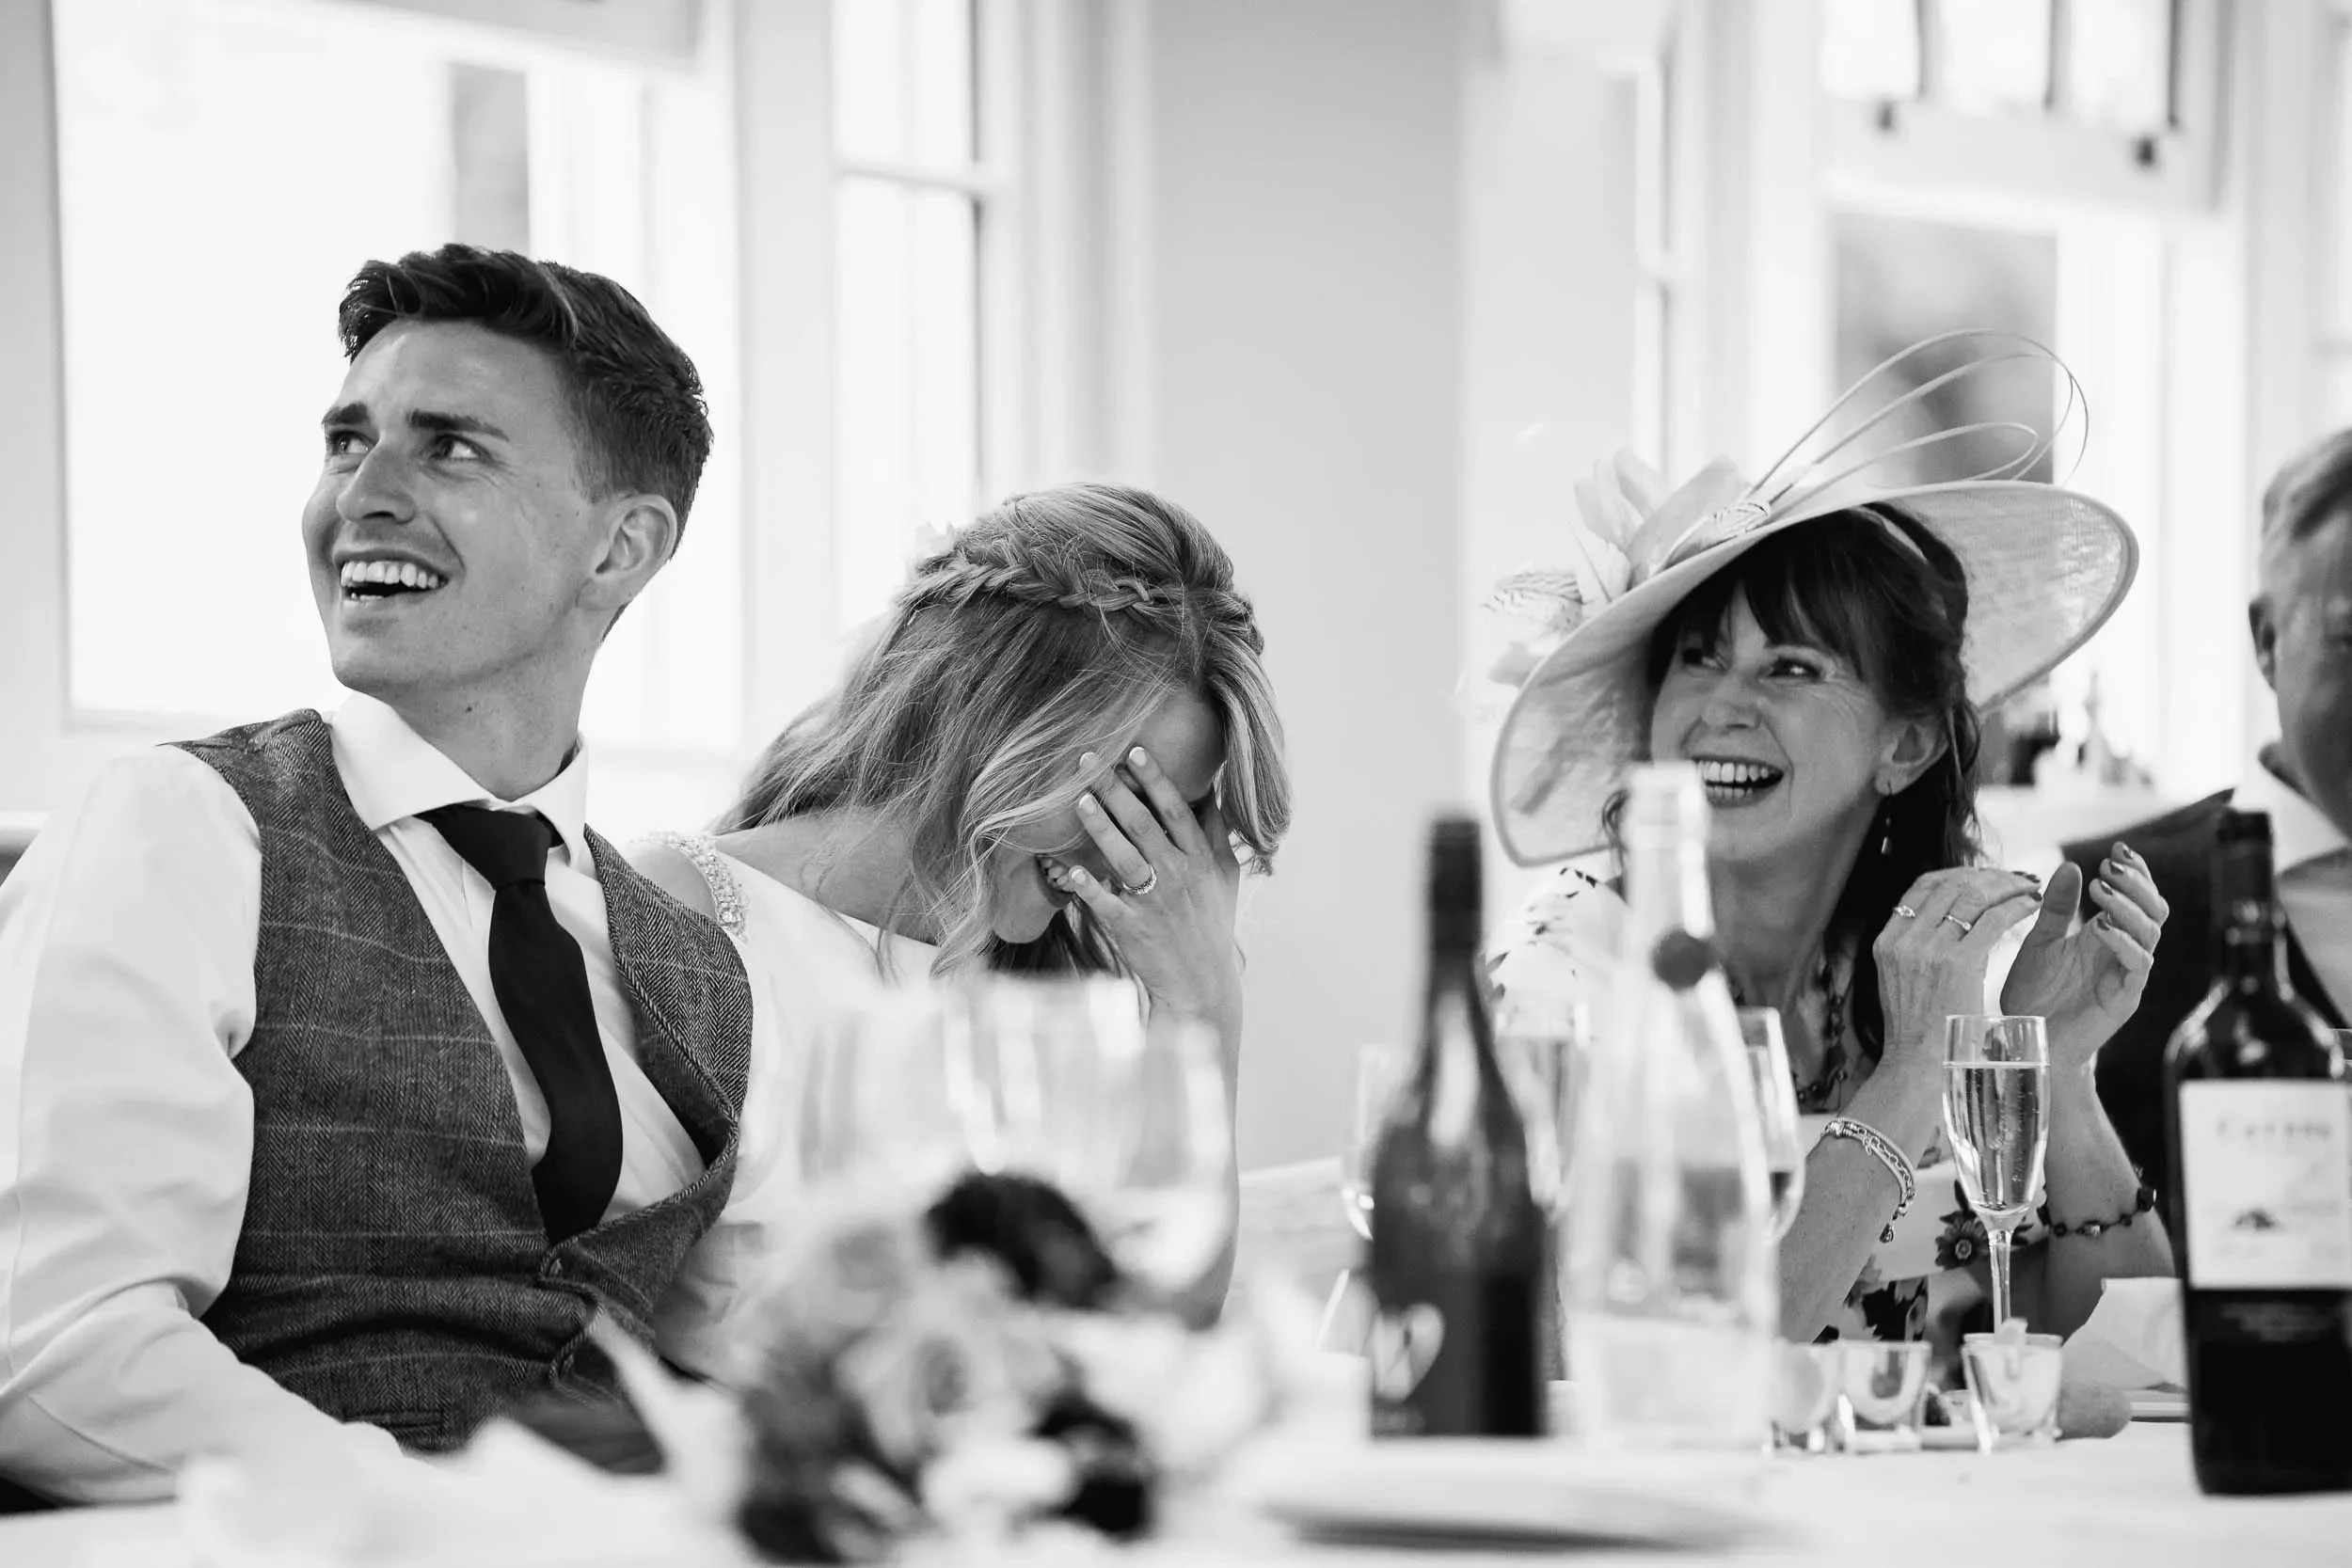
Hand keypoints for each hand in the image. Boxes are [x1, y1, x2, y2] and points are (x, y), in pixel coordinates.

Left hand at [1044, 747, 1244, 1028]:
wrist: (1202, 983)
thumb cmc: (1211, 923)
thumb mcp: (1226, 875)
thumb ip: (1216, 831)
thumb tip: (1207, 787)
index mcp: (1202, 859)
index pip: (1177, 810)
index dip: (1157, 780)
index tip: (1136, 751)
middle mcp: (1179, 877)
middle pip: (1144, 825)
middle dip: (1116, 790)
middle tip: (1089, 761)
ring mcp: (1155, 904)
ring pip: (1124, 858)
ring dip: (1101, 828)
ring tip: (1079, 800)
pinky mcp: (1132, 930)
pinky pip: (1107, 905)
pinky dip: (1090, 889)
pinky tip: (1070, 871)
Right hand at [1872, 868, 2043, 1072]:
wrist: (1918, 1070)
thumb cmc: (1919, 1036)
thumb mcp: (1902, 985)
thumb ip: (1916, 953)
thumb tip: (1943, 927)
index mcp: (1886, 943)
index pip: (1920, 888)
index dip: (1955, 875)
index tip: (1980, 877)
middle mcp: (1903, 941)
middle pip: (1947, 885)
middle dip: (1985, 876)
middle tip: (2012, 878)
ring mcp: (1927, 950)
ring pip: (1971, 896)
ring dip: (2005, 886)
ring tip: (2027, 887)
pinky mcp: (1957, 963)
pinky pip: (1993, 920)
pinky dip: (2016, 907)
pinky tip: (2033, 906)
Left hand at [2001, 845, 2165, 1078]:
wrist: (2029, 1041)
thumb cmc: (2036, 993)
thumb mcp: (2041, 941)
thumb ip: (2057, 907)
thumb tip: (2070, 864)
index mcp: (2108, 934)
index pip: (2137, 896)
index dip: (2135, 872)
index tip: (2118, 849)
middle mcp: (2124, 951)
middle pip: (2154, 910)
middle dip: (2137, 883)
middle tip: (2109, 864)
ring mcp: (2127, 975)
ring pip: (2150, 934)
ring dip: (2128, 907)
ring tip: (2100, 889)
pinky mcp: (2124, 999)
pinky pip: (2138, 966)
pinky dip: (2124, 943)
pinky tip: (2102, 927)